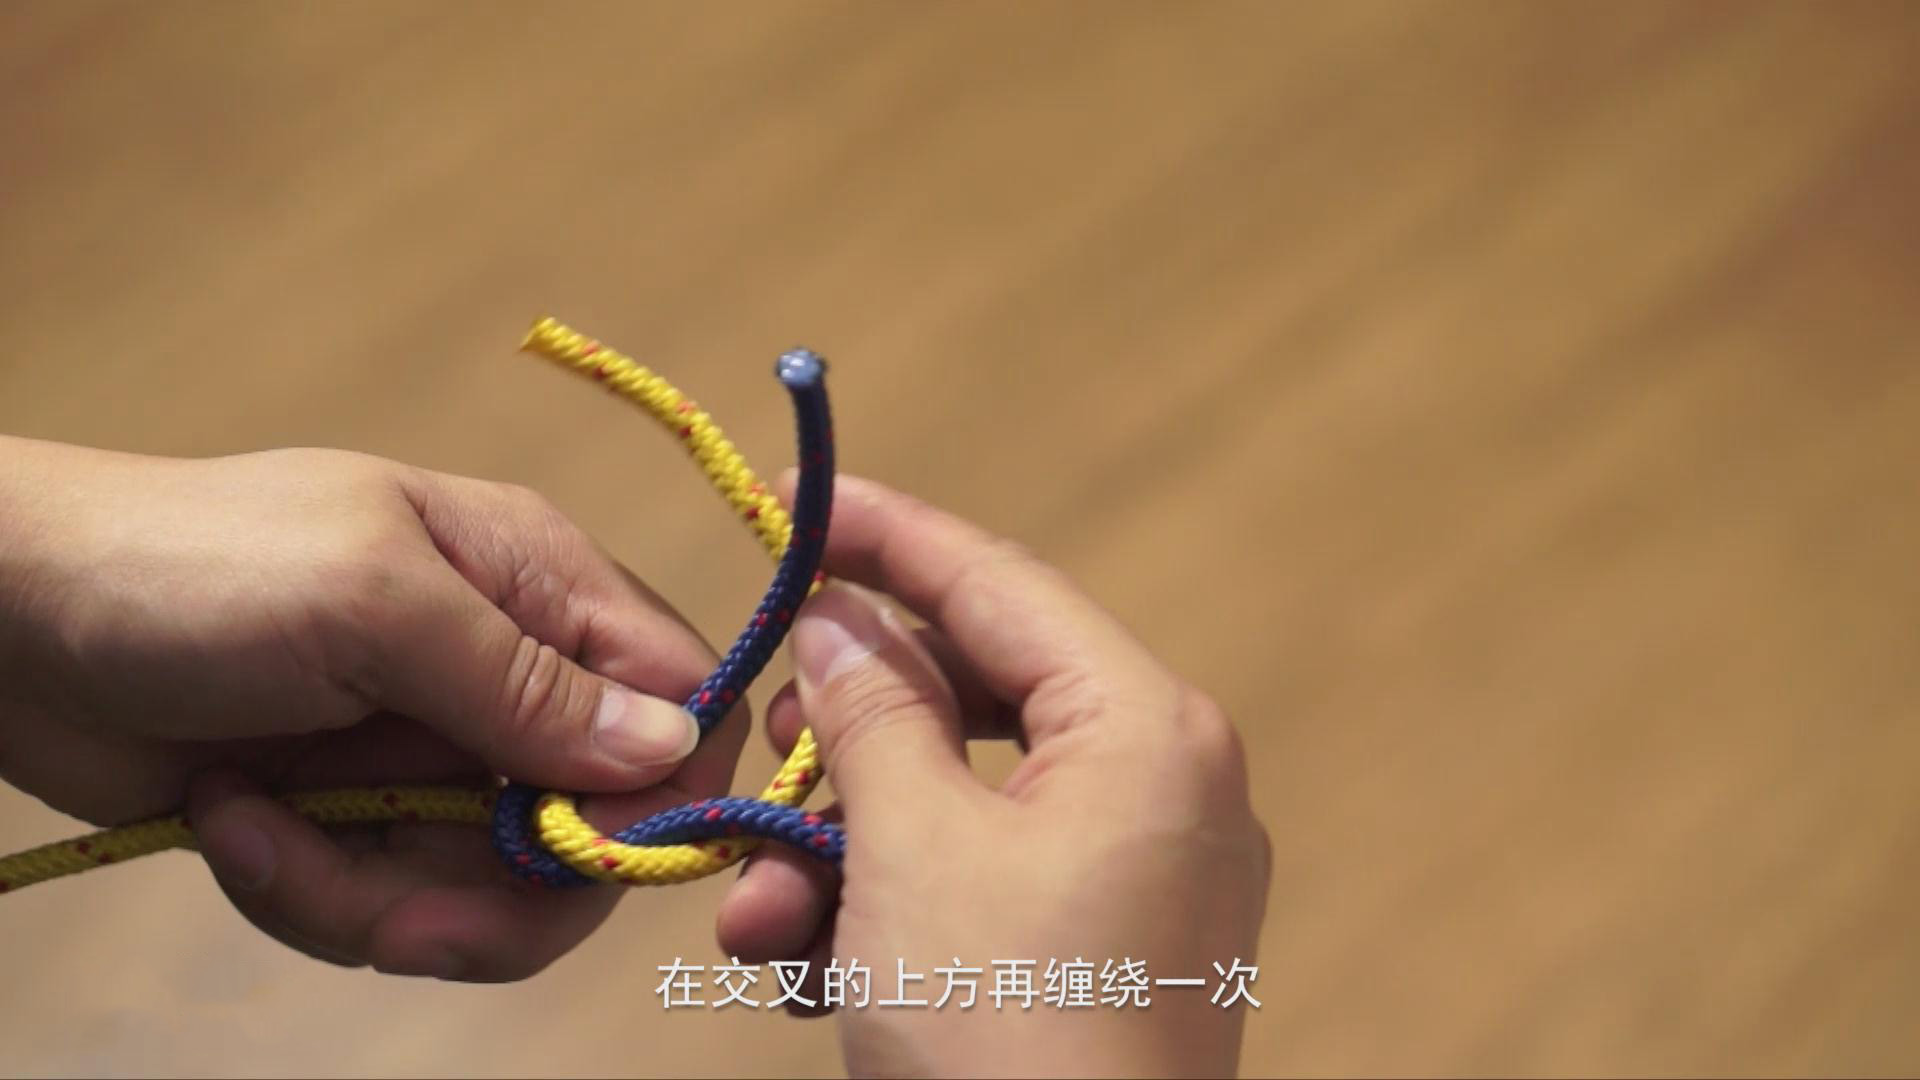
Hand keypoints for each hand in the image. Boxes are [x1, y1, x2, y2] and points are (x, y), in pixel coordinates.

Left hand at [0, 436, 746, 979]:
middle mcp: (511, 674)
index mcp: (539, 583)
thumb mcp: (365, 604)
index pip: (685, 699)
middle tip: (389, 917)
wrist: (5, 621)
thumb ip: (524, 680)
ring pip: (494, 891)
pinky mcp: (364, 820)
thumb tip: (675, 749)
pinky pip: (397, 904)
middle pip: (600, 832)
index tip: (580, 855)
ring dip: (376, 898)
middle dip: (497, 897)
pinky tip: (232, 824)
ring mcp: (437, 756)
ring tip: (259, 838)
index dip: (663, 796)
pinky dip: (314, 892)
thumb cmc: (188, 569)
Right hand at [716, 475, 1270, 1076]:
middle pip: (974, 694)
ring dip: (841, 844)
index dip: (886, 534)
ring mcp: (1144, 870)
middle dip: (844, 737)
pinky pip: (984, 877)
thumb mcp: (909, 851)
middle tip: (763, 758)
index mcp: (1145, 728)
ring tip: (756, 920)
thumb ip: (874, 710)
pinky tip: (807, 968)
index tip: (793, 501)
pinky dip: (892, 903)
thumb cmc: (1004, 1030)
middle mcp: (1164, 780)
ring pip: (961, 800)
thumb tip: (845, 618)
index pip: (996, 582)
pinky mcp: (1108, 945)